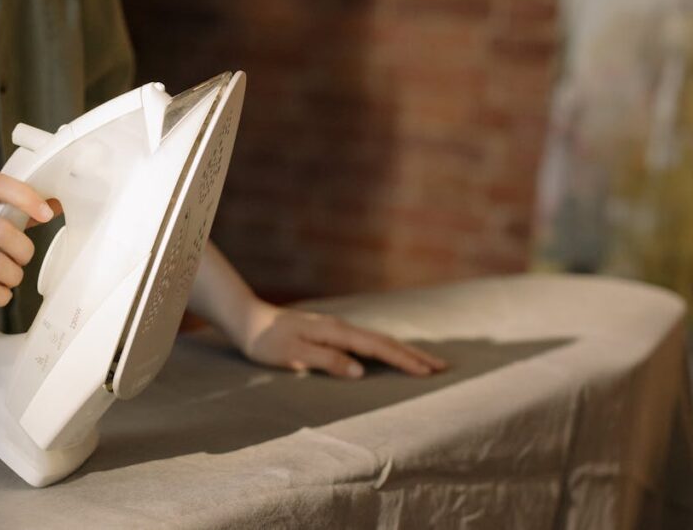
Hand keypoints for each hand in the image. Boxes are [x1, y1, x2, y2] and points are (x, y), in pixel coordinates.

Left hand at [240, 302, 446, 378]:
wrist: (249, 321)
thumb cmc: (267, 341)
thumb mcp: (294, 353)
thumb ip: (327, 360)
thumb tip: (360, 371)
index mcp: (337, 332)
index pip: (378, 348)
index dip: (404, 360)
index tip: (427, 372)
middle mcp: (342, 327)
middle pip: (385, 341)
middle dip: (414, 355)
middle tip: (442, 367)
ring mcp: (339, 329)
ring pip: (379, 340)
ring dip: (404, 352)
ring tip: (426, 363)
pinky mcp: (333, 333)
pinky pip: (368, 342)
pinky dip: (387, 349)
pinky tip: (392, 355)